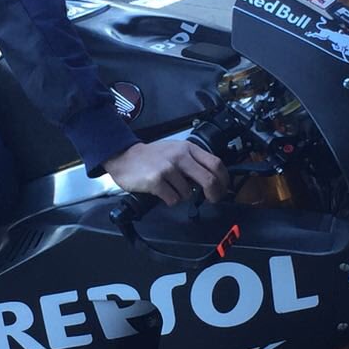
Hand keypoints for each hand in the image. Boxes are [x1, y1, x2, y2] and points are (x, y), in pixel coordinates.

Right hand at [104, 140, 227, 207]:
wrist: (125, 157)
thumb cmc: (151, 157)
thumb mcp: (176, 150)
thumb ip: (194, 161)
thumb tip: (212, 179)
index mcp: (188, 148)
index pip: (216, 164)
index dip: (224, 180)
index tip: (223, 189)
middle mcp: (180, 156)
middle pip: (208, 180)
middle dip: (214, 194)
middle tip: (212, 199)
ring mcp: (168, 168)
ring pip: (189, 193)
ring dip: (183, 196)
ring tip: (172, 189)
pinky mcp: (156, 180)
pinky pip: (173, 199)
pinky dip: (170, 200)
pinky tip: (163, 193)